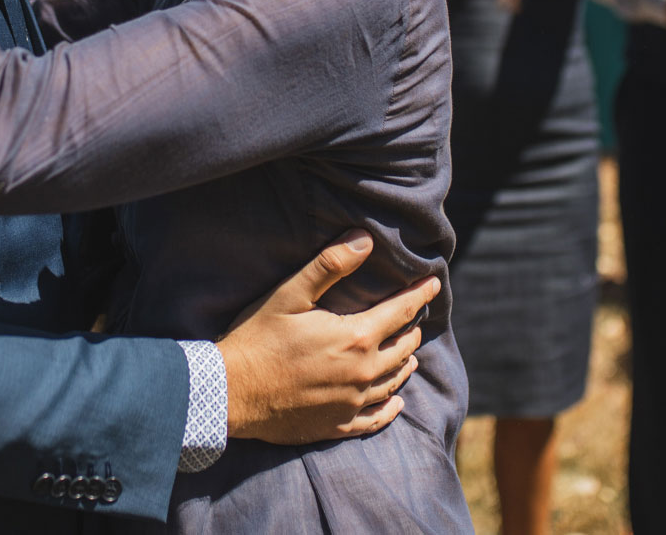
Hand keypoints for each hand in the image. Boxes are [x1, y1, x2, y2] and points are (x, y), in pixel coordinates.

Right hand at [216, 231, 436, 444]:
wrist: (231, 393)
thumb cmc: (257, 338)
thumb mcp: (289, 293)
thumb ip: (329, 265)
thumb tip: (364, 239)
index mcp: (355, 337)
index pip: (401, 311)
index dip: (420, 294)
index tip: (434, 282)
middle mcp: (362, 372)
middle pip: (403, 347)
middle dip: (412, 328)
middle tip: (413, 316)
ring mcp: (352, 403)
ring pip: (394, 380)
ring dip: (405, 362)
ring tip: (410, 352)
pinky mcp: (339, 425)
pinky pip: (378, 418)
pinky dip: (392, 406)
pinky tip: (396, 401)